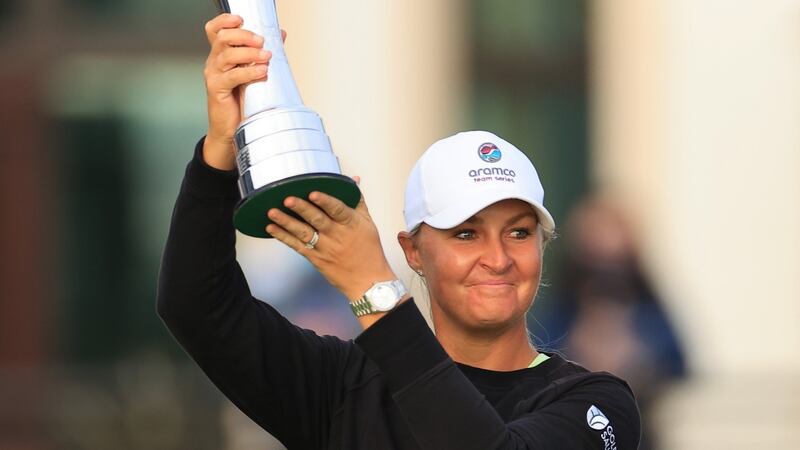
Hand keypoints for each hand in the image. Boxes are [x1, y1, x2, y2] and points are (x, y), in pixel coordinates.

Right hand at [202, 13, 286, 169]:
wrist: (231, 130)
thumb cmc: (242, 102)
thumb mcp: (253, 74)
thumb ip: (264, 53)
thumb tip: (280, 35)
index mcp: (220, 56)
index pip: (214, 30)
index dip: (225, 21)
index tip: (241, 19)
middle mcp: (214, 63)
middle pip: (222, 38)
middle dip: (244, 36)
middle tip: (262, 41)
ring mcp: (213, 76)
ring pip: (227, 55)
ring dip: (250, 53)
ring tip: (267, 57)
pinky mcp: (216, 90)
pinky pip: (233, 76)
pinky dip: (250, 72)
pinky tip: (263, 72)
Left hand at [265, 184, 397, 303]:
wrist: (367, 281)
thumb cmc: (369, 251)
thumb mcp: (367, 223)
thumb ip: (357, 200)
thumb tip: (352, 181)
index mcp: (351, 224)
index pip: (338, 210)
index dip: (325, 201)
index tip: (313, 193)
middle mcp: (336, 235)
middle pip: (317, 220)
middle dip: (301, 209)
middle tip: (288, 199)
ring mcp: (324, 248)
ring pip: (303, 233)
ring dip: (287, 222)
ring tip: (272, 212)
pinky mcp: (315, 258)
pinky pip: (297, 246)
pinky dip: (283, 237)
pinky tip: (272, 228)